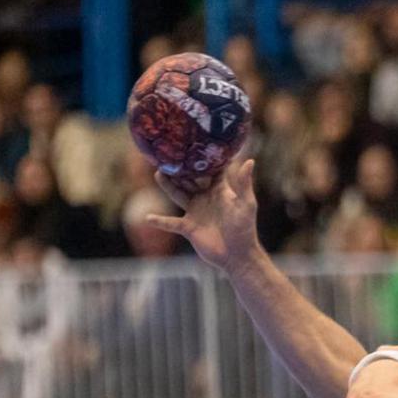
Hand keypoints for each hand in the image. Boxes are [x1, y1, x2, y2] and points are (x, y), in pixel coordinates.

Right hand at [146, 158, 260, 270]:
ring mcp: (195, 212)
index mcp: (219, 191)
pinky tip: (147, 217)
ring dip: (167, 185)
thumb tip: (250, 161)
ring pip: (177, 194)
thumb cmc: (245, 229)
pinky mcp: (188, 227)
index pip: (209, 170)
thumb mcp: (246, 204)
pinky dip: (159, 221)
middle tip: (168, 154)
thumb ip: (244, 183)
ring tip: (158, 172)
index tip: (193, 142)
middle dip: (180, 169)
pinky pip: (170, 223)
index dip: (202, 158)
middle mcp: (205, 198)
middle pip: (189, 180)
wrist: (238, 256)